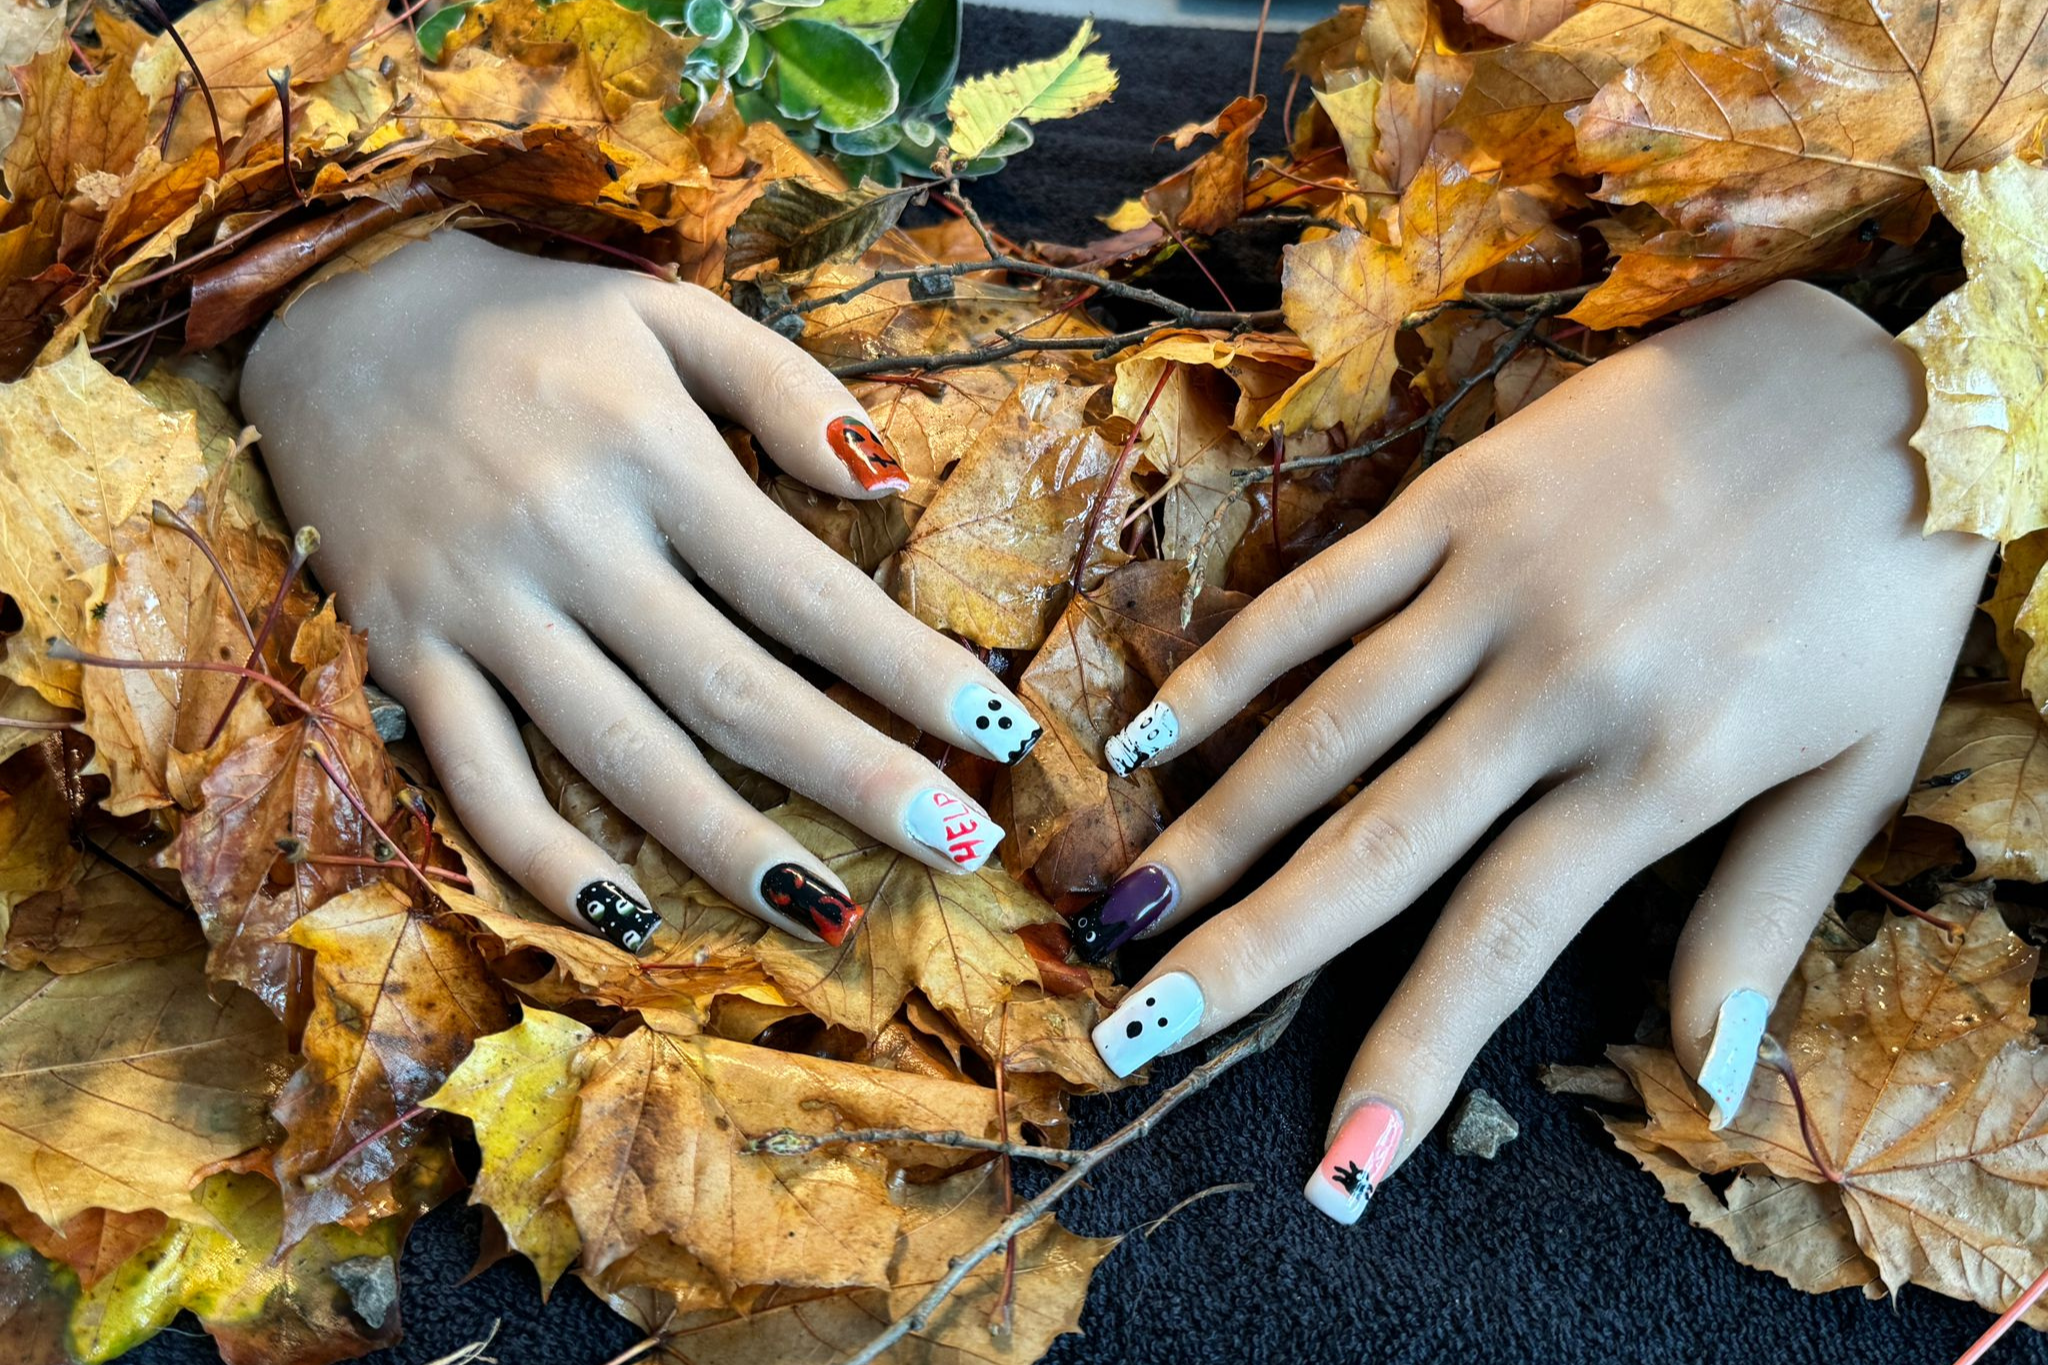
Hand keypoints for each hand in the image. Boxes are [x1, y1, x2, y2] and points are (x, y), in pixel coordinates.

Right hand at [239, 232, 1036, 952]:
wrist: (329, 312)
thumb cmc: (528, 324)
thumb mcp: (665, 312)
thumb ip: (783, 385)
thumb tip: (886, 481)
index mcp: (650, 456)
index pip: (806, 588)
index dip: (908, 667)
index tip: (1000, 729)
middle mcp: (571, 544)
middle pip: (733, 690)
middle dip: (855, 777)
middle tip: (961, 843)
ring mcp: (481, 612)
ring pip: (619, 756)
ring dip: (730, 846)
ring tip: (831, 912)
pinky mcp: (404, 658)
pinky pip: (475, 781)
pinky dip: (543, 858)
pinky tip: (627, 915)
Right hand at [1074, 281, 1991, 1220]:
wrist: (1898, 372)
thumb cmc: (1881, 583)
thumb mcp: (1861, 768)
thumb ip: (1762, 920)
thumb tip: (1705, 1080)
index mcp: (1659, 771)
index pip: (1502, 941)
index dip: (1412, 1056)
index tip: (1337, 1159)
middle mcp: (1560, 689)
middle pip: (1376, 846)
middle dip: (1250, 953)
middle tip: (1135, 1032)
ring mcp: (1499, 586)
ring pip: (1324, 728)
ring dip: (1216, 825)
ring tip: (1123, 908)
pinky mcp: (1464, 498)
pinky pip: (1323, 592)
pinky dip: (1233, 661)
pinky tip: (1153, 729)